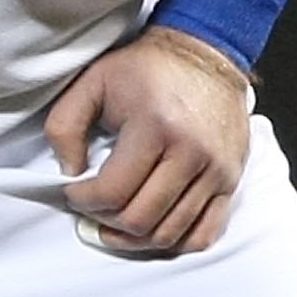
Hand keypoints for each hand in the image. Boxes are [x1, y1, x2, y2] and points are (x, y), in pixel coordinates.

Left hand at [45, 24, 249, 255]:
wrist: (207, 53)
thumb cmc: (146, 68)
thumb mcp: (92, 82)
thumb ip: (64, 127)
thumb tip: (69, 174)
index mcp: (156, 125)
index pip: (113, 191)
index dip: (84, 201)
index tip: (75, 192)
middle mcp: (192, 151)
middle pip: (140, 219)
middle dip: (106, 222)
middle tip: (93, 210)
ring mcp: (217, 170)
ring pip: (169, 233)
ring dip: (134, 239)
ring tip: (115, 224)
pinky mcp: (231, 180)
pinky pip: (204, 234)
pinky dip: (174, 243)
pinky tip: (152, 230)